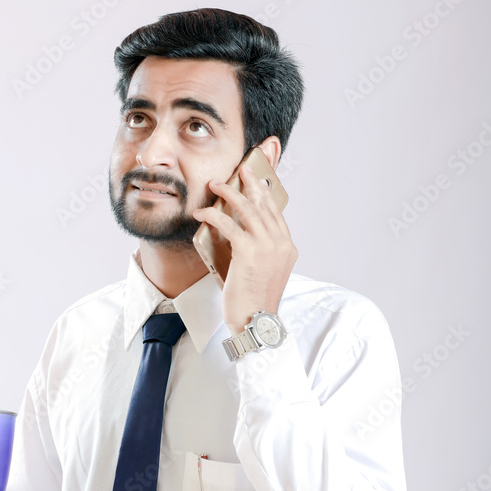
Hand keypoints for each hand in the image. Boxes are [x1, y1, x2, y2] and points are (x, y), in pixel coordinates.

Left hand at [192, 161, 297, 333]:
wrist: (256, 321)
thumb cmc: (255, 301)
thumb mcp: (265, 272)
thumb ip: (261, 251)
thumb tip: (241, 235)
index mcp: (288, 248)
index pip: (276, 213)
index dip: (264, 193)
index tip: (255, 181)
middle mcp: (281, 243)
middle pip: (264, 204)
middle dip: (250, 183)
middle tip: (240, 169)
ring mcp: (267, 246)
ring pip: (247, 209)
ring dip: (229, 193)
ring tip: (216, 184)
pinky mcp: (249, 252)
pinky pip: (228, 225)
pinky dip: (213, 215)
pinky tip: (202, 212)